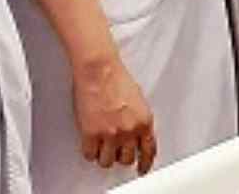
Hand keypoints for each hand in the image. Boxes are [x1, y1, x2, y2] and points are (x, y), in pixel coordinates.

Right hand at [72, 53, 156, 173]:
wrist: (100, 70)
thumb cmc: (116, 78)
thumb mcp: (139, 100)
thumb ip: (139, 120)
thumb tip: (136, 134)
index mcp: (144, 121)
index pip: (148, 151)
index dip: (144, 163)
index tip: (141, 168)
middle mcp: (129, 130)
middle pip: (126, 159)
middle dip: (121, 156)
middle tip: (115, 150)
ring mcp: (110, 134)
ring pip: (108, 161)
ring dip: (104, 156)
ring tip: (102, 146)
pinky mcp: (91, 134)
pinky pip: (90, 155)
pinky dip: (90, 151)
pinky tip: (91, 144)